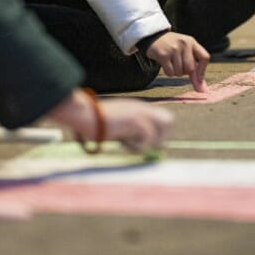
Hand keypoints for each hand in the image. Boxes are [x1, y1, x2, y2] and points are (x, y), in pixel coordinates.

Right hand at [49, 89, 173, 152]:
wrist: (86, 114)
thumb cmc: (95, 121)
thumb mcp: (115, 123)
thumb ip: (127, 129)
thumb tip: (138, 145)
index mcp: (137, 108)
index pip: (163, 117)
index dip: (160, 132)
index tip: (148, 144)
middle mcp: (141, 108)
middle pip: (169, 120)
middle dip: (161, 136)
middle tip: (145, 145)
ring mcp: (139, 113)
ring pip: (161, 130)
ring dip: (150, 142)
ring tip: (134, 145)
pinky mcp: (135, 121)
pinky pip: (148, 137)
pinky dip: (139, 146)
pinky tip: (125, 145)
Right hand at [146, 31, 209, 91]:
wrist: (154, 36)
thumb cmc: (173, 46)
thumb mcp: (186, 51)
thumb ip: (195, 69)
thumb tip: (202, 89)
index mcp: (192, 42)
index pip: (204, 57)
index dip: (202, 71)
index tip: (198, 79)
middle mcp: (184, 44)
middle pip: (191, 69)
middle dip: (185, 72)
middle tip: (179, 65)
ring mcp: (173, 49)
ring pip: (179, 72)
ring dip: (175, 72)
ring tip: (171, 62)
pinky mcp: (163, 55)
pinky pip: (170, 72)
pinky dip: (168, 72)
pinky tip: (165, 64)